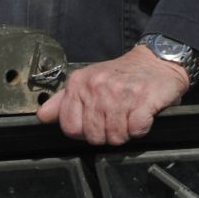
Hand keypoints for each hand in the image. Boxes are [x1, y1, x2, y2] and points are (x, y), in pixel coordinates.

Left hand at [35, 44, 192, 144]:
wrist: (156, 60)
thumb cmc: (122, 75)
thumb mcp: (88, 81)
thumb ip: (63, 100)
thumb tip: (42, 116)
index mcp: (79, 83)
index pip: (69, 127)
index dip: (83, 131)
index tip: (94, 122)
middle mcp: (97, 86)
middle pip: (93, 136)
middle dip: (105, 134)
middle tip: (116, 119)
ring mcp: (120, 93)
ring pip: (114, 136)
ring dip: (124, 132)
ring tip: (128, 117)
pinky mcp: (143, 100)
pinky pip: (135, 130)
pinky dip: (140, 129)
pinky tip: (141, 116)